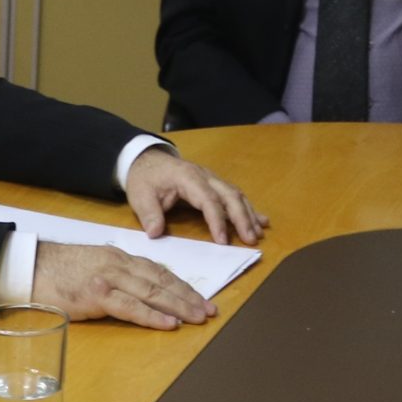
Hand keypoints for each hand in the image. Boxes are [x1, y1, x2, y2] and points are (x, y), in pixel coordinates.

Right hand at [33, 242, 212, 329]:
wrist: (28, 266)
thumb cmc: (56, 271)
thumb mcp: (92, 267)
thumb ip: (115, 276)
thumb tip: (137, 292)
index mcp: (118, 258)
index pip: (158, 271)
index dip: (181, 285)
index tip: (200, 298)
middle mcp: (118, 265)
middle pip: (161, 280)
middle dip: (189, 296)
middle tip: (210, 311)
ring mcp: (108, 279)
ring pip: (152, 292)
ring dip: (179, 306)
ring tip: (199, 317)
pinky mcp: (96, 295)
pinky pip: (130, 307)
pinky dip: (152, 315)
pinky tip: (169, 323)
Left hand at [124, 148, 264, 244]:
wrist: (146, 160)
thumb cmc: (145, 178)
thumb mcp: (140, 195)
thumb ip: (148, 213)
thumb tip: (155, 232)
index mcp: (188, 178)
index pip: (208, 199)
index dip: (217, 220)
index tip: (223, 241)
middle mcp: (205, 176)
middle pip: (230, 195)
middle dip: (242, 218)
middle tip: (250, 240)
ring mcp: (212, 179)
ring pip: (236, 195)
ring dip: (249, 215)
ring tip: (258, 234)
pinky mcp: (215, 185)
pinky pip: (235, 196)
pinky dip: (249, 209)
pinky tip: (262, 221)